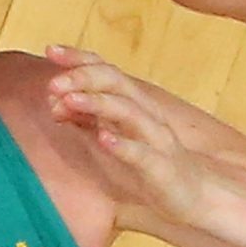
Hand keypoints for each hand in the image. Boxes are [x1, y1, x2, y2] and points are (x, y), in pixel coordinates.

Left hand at [43, 46, 210, 227]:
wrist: (194, 195)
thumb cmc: (150, 163)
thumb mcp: (112, 136)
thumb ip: (85, 118)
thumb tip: (54, 100)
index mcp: (133, 103)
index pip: (105, 70)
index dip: (79, 58)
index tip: (51, 50)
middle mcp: (146, 113)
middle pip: (116, 83)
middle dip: (84, 77)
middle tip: (52, 83)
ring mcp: (156, 139)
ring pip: (129, 112)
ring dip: (98, 103)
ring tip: (70, 100)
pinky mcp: (162, 168)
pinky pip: (143, 153)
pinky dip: (123, 144)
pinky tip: (104, 139)